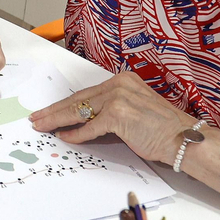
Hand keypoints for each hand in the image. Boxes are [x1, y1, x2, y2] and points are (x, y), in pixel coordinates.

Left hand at [28, 70, 198, 163]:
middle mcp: (118, 85)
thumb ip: (110, 110)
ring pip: (79, 111)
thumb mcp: (133, 110)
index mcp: (122, 80)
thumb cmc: (162, 129)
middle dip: (54, 110)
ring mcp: (118, 98)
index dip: (65, 103)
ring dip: (57, 120)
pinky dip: (75, 135)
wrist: (183, 138)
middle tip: (36, 118)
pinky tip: (64, 137)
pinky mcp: (118, 115)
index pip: (86, 93)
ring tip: (42, 126)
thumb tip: (84, 120)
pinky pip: (89, 127)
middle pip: (78, 100)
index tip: (49, 109)